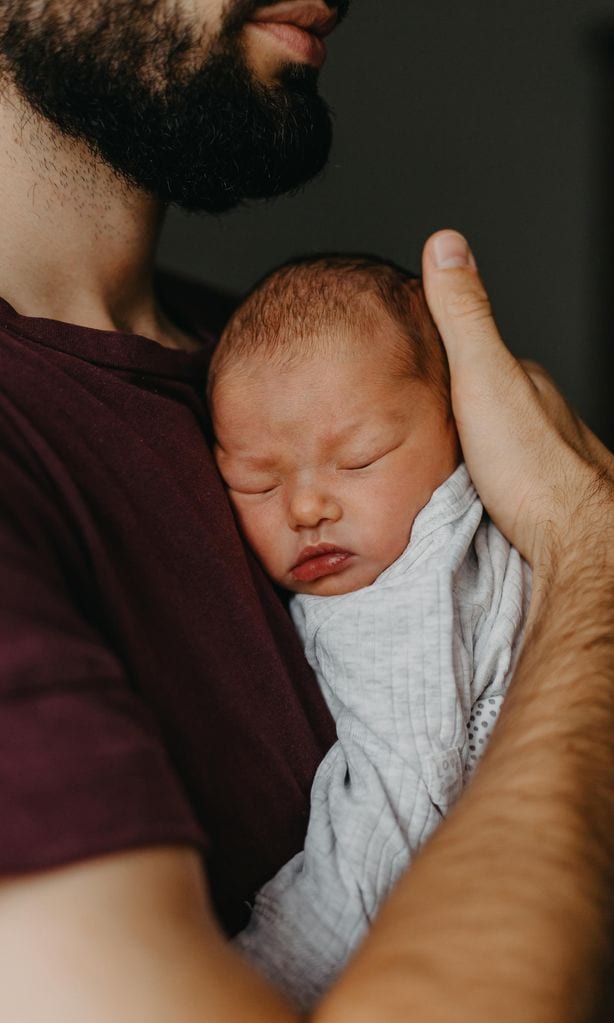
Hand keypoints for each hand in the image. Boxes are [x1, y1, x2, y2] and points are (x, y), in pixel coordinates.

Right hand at [422, 230, 613, 566]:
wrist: (571, 543)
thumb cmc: (532, 468)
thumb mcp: (483, 377)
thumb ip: (463, 317)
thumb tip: (447, 244)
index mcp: (525, 382)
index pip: (477, 355)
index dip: (442, 355)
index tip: (408, 359)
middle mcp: (540, 416)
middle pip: (486, 402)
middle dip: (453, 406)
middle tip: (411, 416)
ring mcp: (542, 459)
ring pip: (495, 443)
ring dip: (466, 448)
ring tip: (430, 457)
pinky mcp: (536, 501)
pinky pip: (500, 481)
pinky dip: (478, 480)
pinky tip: (463, 493)